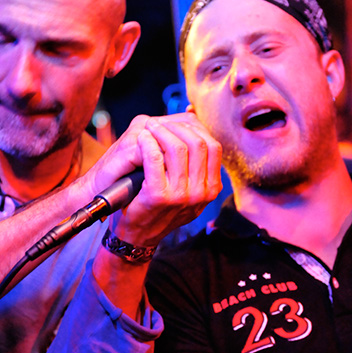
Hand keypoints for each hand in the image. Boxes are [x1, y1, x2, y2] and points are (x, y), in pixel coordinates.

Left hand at [99, 111, 221, 248]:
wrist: (138, 234)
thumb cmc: (159, 205)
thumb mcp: (187, 187)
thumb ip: (193, 160)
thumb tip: (192, 118)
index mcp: (211, 188)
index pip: (213, 146)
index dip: (195, 129)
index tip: (177, 123)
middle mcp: (201, 193)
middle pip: (199, 143)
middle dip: (177, 126)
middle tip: (158, 123)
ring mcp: (182, 196)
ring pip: (178, 147)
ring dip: (160, 131)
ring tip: (149, 129)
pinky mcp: (159, 196)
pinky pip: (155, 158)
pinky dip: (148, 143)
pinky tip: (142, 139)